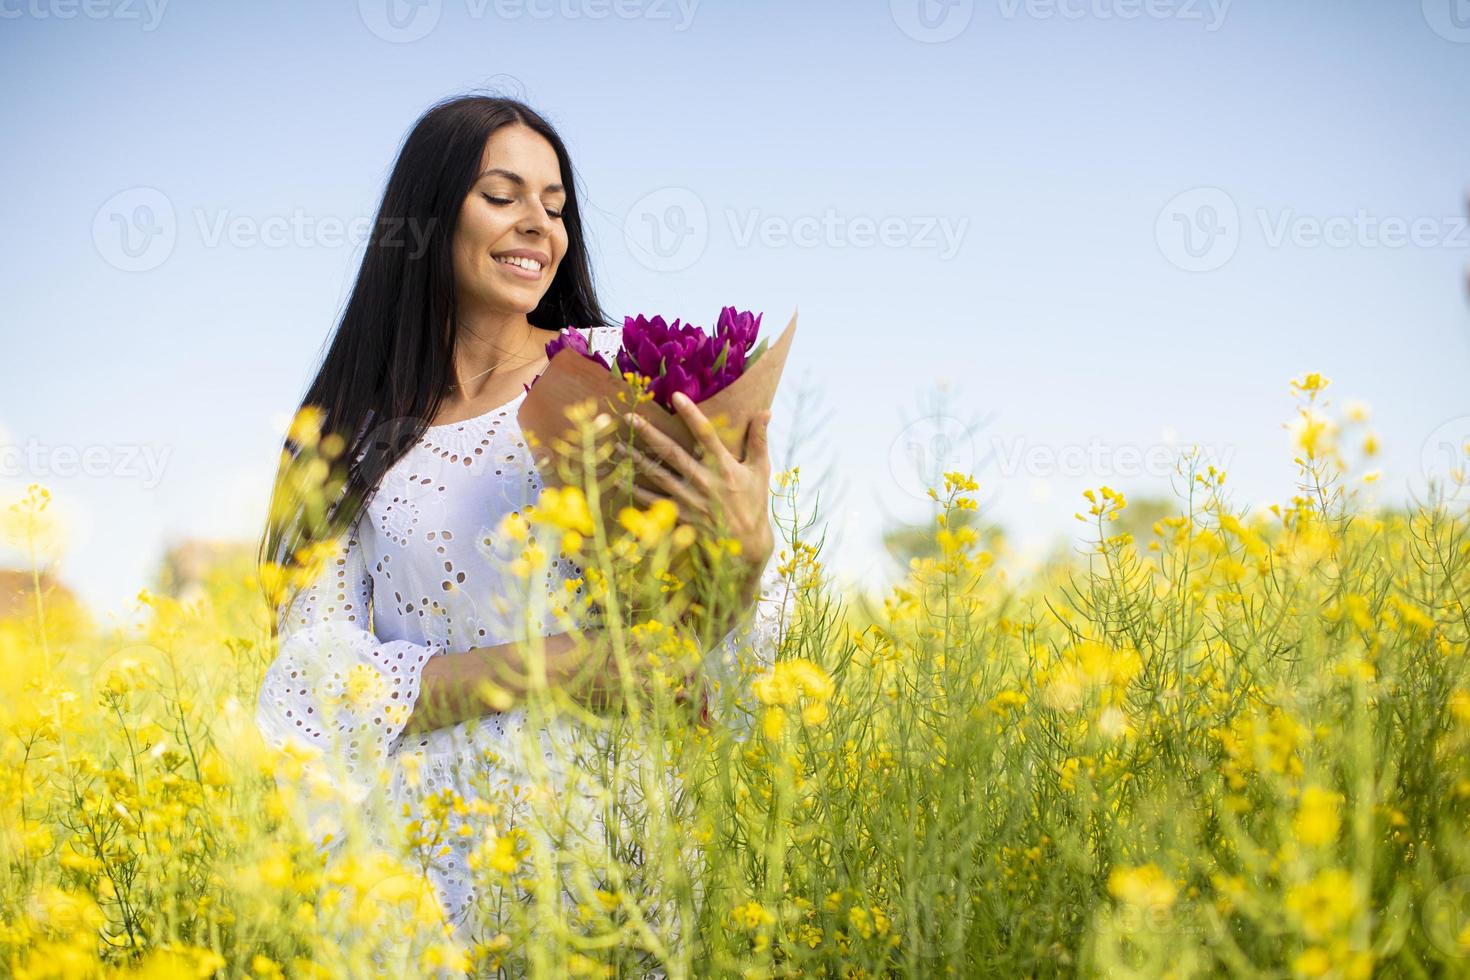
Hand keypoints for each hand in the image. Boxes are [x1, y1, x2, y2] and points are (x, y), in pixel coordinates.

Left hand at [619, 393, 774, 569]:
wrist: (746, 546)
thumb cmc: (754, 503)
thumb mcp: (760, 471)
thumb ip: (759, 440)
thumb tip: (765, 411)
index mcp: (725, 467)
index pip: (706, 434)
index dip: (691, 414)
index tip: (675, 396)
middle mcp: (705, 481)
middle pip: (672, 453)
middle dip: (649, 433)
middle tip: (629, 417)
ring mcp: (691, 499)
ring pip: (658, 475)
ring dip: (636, 460)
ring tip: (618, 445)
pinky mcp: (681, 515)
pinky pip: (655, 501)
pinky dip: (637, 491)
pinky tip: (622, 480)